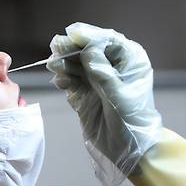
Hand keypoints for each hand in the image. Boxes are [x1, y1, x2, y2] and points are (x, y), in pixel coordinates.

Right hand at [47, 22, 161, 185]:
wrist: (126, 149)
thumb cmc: (131, 121)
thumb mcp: (117, 94)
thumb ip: (101, 69)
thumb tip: (87, 47)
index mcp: (129, 60)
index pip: (107, 39)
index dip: (88, 36)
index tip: (71, 36)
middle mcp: (113, 66)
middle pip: (88, 49)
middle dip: (71, 48)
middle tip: (55, 48)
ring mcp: (97, 78)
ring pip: (77, 63)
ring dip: (65, 63)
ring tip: (55, 67)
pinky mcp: (85, 92)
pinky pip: (71, 79)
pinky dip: (64, 78)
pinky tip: (61, 82)